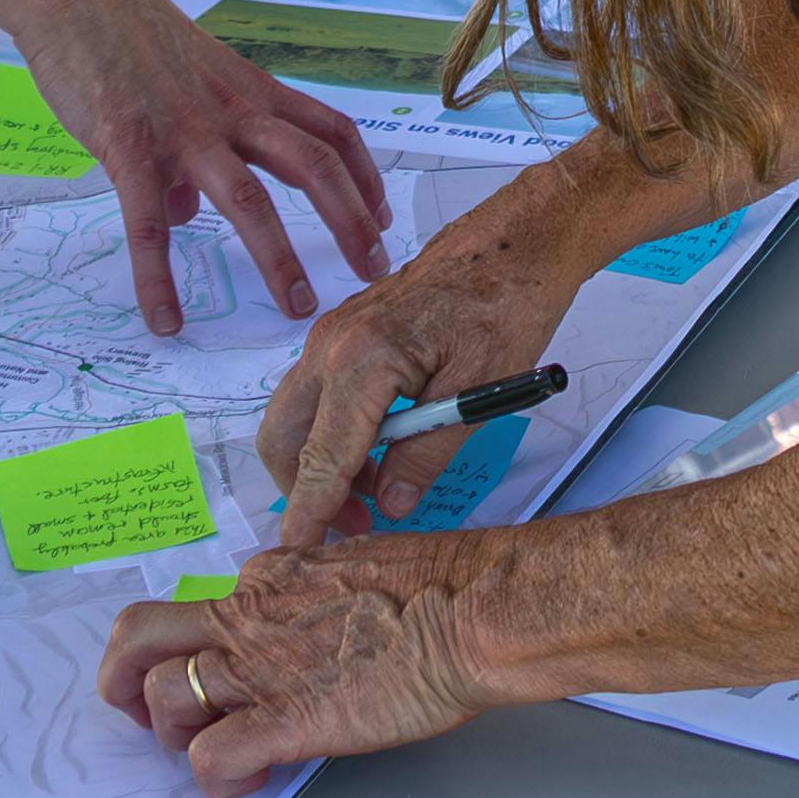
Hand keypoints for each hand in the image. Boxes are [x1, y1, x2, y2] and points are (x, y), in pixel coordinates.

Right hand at [9, 0, 396, 336]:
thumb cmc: (125, 34)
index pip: (331, 130)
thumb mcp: (184, 80)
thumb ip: (195, 146)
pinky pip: (150, 224)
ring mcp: (183, 130)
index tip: (382, 220)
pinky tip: (166, 320)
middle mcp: (231, 110)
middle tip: (374, 273)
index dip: (366, 178)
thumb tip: (183, 213)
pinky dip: (159, 279)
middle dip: (352, 222)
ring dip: (280, 257)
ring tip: (299, 308)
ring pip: (249, 200)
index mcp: (250, 90)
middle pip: (314, 166)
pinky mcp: (130, 147)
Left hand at [100, 537, 513, 796]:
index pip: (198, 610)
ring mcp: (258, 669)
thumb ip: (316, 588)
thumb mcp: (357, 565)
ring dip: (178, 737)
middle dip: (126, 682)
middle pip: (138, 638)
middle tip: (156, 717)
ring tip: (215, 750)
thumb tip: (315, 610)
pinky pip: (210, 758)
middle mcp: (245, 618)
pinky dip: (217, 779)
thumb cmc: (440, 588)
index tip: (221, 676)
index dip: (196, 649)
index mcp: (265, 580)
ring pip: (163, 700)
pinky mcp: (284, 721)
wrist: (471, 614)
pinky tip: (248, 781)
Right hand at [250, 200, 604, 542]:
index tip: (294, 555)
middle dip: (305, 490)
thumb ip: (426, 455)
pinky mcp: (343, 332)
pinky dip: (328, 431)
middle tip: (354, 526)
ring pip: (294, 416)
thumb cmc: (506, 306)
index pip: (321, 457)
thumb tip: (387, 506)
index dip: (308, 512)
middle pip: (284, 437)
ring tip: (372, 492)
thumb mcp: (479, 394)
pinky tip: (376, 449)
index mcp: (362, 361)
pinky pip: (314, 394)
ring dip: (317, 461)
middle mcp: (330, 345)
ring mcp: (331, 334)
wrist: (514, 242)